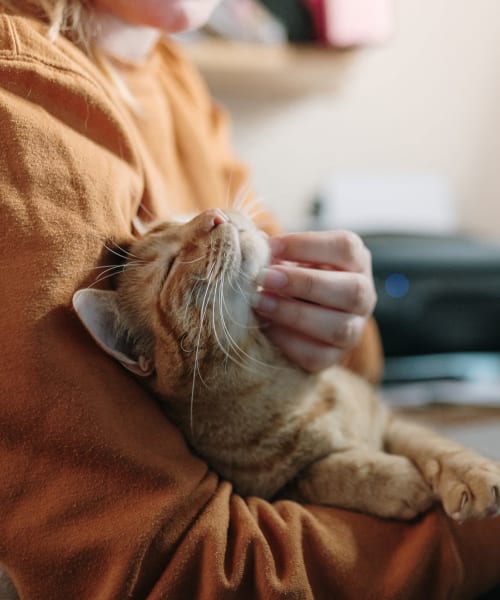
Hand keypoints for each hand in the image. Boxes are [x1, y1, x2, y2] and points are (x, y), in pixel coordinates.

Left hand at [253, 230, 376, 371]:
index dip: (306, 245)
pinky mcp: (334, 357)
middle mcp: (363, 296)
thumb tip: (253, 243)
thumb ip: (275, 251)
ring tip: (260, 302)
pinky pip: (317, 355)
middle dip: (305, 283)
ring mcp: (353, 330)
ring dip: (295, 314)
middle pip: (351, 290)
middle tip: (265, 277)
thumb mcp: (289, 257)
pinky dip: (288, 341)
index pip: (345, 247)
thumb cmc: (291, 276)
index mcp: (356, 262)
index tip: (270, 247)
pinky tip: (266, 327)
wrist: (293, 316)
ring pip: (339, 328)